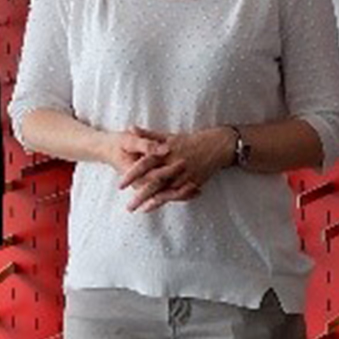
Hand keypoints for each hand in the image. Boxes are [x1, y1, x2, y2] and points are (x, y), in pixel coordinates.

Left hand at [117, 126, 233, 212]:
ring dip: (151, 201)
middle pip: (153, 182)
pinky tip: (154, 207)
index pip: (145, 164)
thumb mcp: (169, 135)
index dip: (132, 174)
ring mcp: (184, 175)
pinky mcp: (192, 182)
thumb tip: (130, 128)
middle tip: (128, 206)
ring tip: (138, 209)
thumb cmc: (191, 140)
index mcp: (166, 151)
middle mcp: (174, 164)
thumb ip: (149, 135)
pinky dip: (165, 201)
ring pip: (165, 191)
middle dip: (140, 195)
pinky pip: (177, 195)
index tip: (120, 184)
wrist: (217, 145)